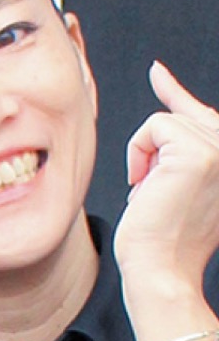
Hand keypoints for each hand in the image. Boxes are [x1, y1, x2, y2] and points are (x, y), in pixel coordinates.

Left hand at [115, 61, 218, 290]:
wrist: (160, 269)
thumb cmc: (160, 235)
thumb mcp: (174, 180)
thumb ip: (177, 142)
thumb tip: (160, 78)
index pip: (202, 117)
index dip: (174, 93)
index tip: (156, 71)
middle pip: (177, 118)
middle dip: (151, 151)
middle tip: (151, 191)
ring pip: (163, 122)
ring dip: (144, 157)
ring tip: (153, 192)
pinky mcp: (200, 153)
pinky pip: (153, 126)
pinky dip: (138, 153)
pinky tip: (146, 185)